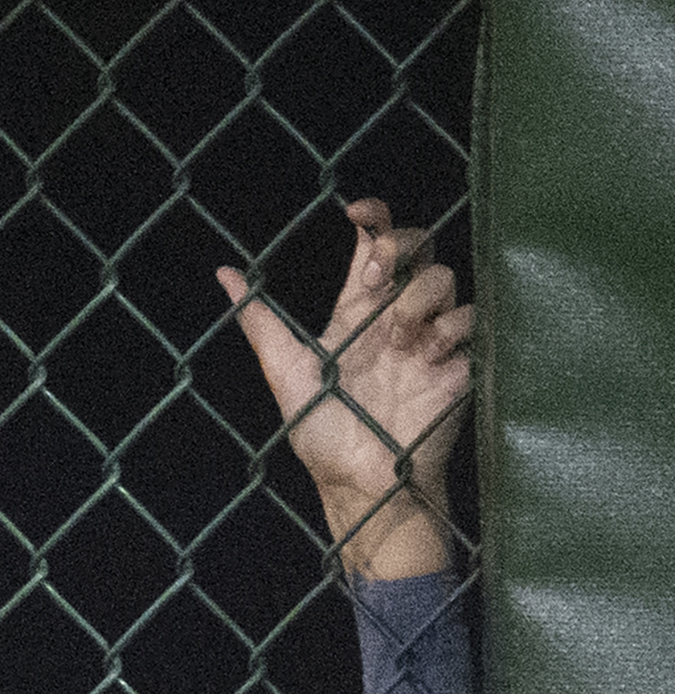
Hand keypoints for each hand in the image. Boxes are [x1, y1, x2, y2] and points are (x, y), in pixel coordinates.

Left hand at [219, 198, 473, 580]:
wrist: (360, 481)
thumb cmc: (321, 434)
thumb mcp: (286, 374)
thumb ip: (260, 323)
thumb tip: (223, 274)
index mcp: (356, 314)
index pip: (372, 248)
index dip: (373, 219)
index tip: (356, 212)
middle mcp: (396, 317)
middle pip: (417, 249)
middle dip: (400, 246)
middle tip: (375, 277)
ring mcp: (431, 336)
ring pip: (443, 278)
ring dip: (418, 299)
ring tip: (398, 340)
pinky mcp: (459, 360)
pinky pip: (469, 320)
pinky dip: (448, 330)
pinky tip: (427, 357)